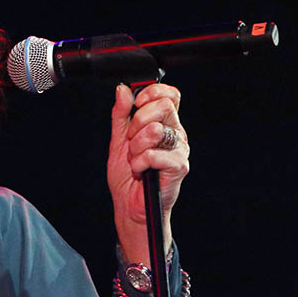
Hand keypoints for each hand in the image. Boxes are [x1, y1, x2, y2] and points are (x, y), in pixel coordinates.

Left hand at [107, 83, 189, 264]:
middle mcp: (176, 134)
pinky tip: (139, 171)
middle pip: (163, 106)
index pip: (169, 95)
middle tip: (131, 140)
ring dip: (136, 146)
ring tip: (135, 160)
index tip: (136, 104)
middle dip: (138, 122)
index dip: (152, 93)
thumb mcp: (118, 140)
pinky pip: (154, 153)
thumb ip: (121, 115)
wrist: (130, 206)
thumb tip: (123, 90)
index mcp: (164, 124)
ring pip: (156, 130)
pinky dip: (139, 162)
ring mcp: (180, 150)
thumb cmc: (128, 177)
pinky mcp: (179, 167)